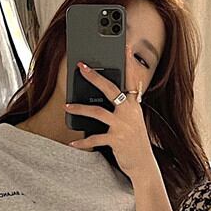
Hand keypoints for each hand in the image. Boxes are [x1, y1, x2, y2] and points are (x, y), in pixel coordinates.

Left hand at [64, 46, 155, 178]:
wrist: (143, 165)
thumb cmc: (135, 141)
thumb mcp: (133, 120)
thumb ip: (125, 106)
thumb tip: (109, 93)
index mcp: (134, 105)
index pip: (132, 79)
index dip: (129, 62)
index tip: (126, 46)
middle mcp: (129, 112)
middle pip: (111, 89)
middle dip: (95, 76)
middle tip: (82, 66)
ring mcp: (123, 126)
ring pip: (98, 112)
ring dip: (80, 109)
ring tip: (67, 107)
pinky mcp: (117, 140)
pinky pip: (95, 139)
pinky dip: (82, 141)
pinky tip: (72, 142)